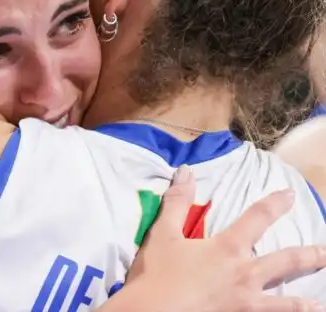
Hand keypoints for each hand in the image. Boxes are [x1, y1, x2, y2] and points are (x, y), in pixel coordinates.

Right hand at [100, 166, 325, 311]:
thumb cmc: (158, 274)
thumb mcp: (163, 233)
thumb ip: (177, 201)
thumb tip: (186, 170)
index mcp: (227, 248)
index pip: (257, 218)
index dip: (275, 204)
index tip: (290, 195)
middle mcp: (245, 275)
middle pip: (286, 263)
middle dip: (310, 255)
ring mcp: (246, 304)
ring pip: (285, 303)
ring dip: (303, 303)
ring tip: (320, 304)